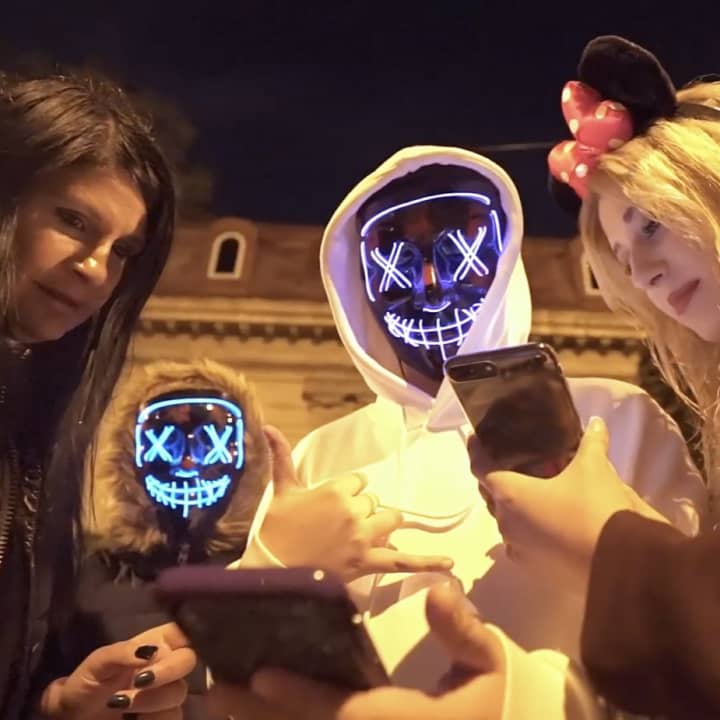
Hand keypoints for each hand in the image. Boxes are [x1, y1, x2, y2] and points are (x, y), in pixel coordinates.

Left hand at [39, 622, 195, 719]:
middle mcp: (166, 666)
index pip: (182, 631)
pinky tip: (132, 718)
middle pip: (189, 660)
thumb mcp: (98, 662)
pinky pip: (173, 716)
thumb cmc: (86, 683)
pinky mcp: (164, 717)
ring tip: (119, 703)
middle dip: (167, 670)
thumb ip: (123, 652)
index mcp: (155, 644)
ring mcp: (167, 694)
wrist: (73, 719)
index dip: (187, 633)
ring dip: (151, 699)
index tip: (167, 647)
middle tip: (139, 681)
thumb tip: (151, 651)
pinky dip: (154, 718)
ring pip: (179, 691)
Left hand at [206, 582, 505, 719]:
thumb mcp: (488, 661)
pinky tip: (260, 710)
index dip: (302, 696)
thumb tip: (438, 590)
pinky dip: (292, 719)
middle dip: (264, 715)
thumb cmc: (491, 697)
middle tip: (217, 691)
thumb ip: (463, 631)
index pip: (345, 712)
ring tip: (224, 699)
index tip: (261, 674)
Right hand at [258, 425, 453, 580]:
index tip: (330, 504)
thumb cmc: (275, 527)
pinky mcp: (367, 563)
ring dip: (381, 525)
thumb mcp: (281, 489)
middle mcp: (354, 510)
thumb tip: (267, 424)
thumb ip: (281, 455)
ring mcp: (363, 538)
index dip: (347, 491)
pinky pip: (403, 561)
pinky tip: (449, 563)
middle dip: (361, 510)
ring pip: (390, 521)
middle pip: (374, 501)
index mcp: (336, 489)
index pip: (359, 481)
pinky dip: (427, 562)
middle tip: (337, 524)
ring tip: (365, 532)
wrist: (271, 568)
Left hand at [477, 416, 668, 592]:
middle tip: (517, 464)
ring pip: (508, 522)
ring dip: (517, 508)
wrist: (623, 565)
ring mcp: (519, 550)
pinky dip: (531, 531)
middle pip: (494, 496)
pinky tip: (549, 523)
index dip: (476, 452)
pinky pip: (524, 545)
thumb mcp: (594, 468)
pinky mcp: (536, 572)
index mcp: (510, 495)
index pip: (480, 469)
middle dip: (501, 480)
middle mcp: (506, 524)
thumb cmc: (596, 508)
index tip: (474, 439)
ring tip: (536, 493)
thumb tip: (596, 423)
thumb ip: (591, 443)